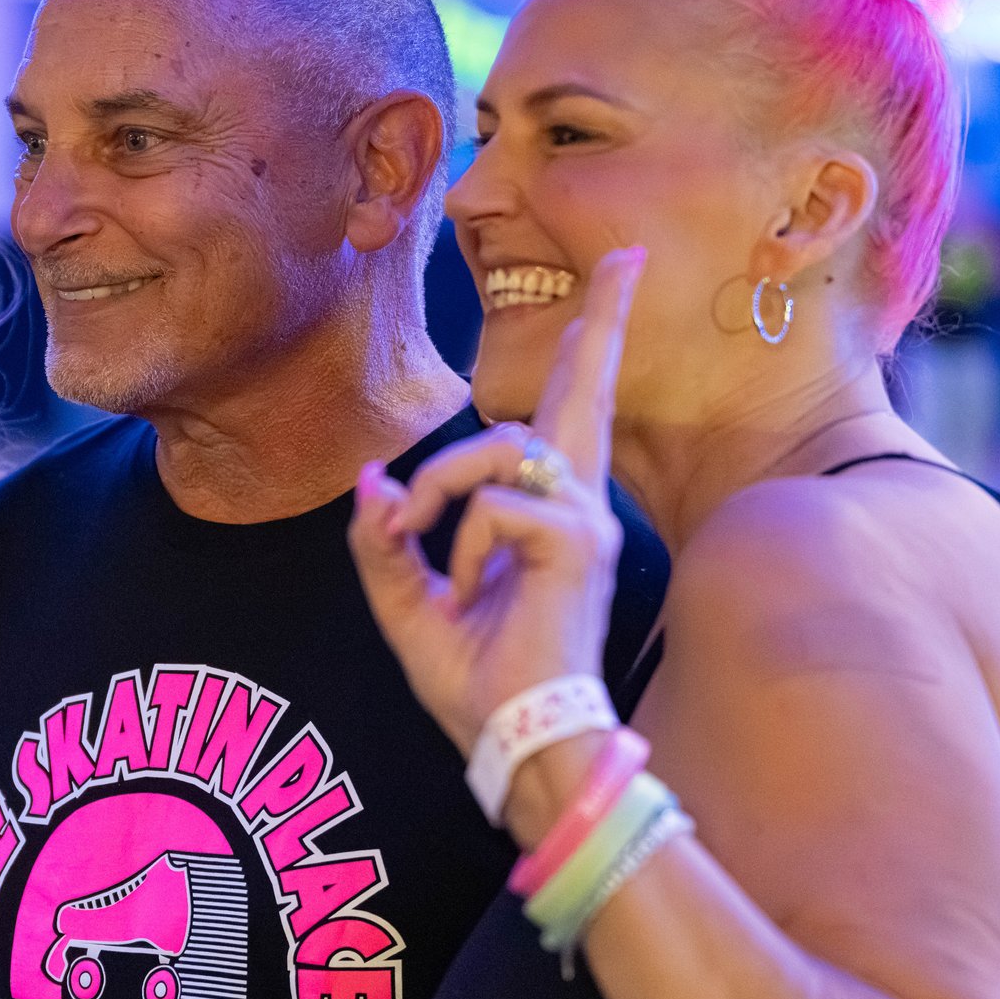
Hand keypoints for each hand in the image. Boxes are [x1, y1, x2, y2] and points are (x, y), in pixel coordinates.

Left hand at [347, 247, 640, 753]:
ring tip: (425, 547)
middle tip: (627, 257)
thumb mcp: (407, 605)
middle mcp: (577, 506)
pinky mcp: (576, 547)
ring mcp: (583, 523)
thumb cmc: (476, 684)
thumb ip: (384, 541)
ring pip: (499, 450)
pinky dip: (460, 545)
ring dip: (440, 490)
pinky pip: (494, 508)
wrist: (512, 741)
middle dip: (603, 323)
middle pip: (585, 394)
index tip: (621, 277)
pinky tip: (473, 590)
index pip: (566, 418)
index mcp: (546, 512)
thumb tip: (372, 481)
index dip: (589, 347)